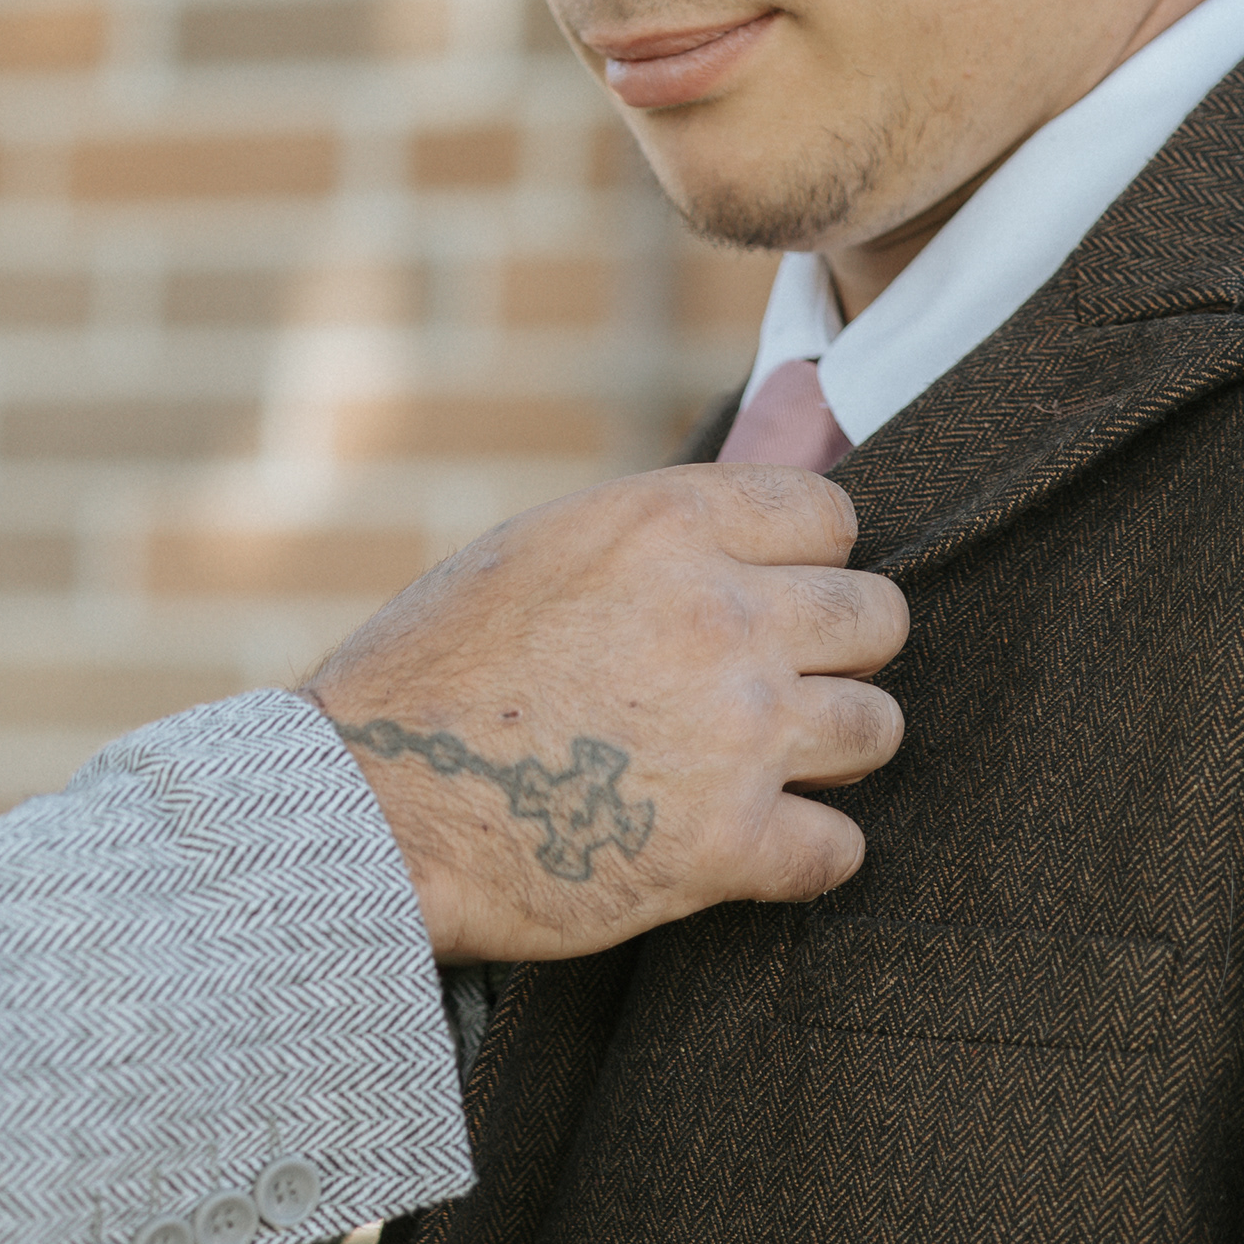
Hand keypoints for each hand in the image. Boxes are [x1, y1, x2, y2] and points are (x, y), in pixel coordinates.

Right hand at [301, 465, 904, 961]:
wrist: (363, 810)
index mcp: (668, 525)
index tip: (753, 601)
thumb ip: (696, 498)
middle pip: (877, 617)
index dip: (797, 566)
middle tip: (758, 686)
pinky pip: (841, 848)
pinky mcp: (729, 848)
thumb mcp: (551, 546)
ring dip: (825, 749)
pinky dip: (797, 855)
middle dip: (832, 652)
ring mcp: (735, 733)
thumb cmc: (438, 668)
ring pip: (880, 727)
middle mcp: (720, 617)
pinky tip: (736, 846)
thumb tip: (818, 388)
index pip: (831, 517)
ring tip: (747, 763)